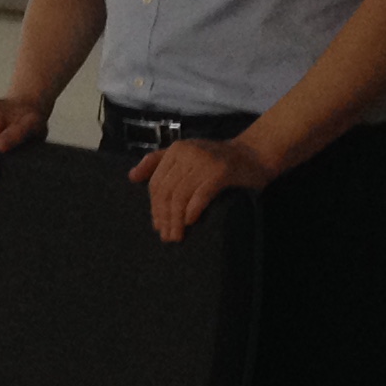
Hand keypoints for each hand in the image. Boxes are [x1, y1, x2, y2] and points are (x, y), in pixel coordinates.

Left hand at [127, 136, 272, 241]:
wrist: (254, 154)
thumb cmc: (218, 159)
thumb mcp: (186, 155)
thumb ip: (158, 162)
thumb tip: (131, 176)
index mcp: (176, 149)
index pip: (157, 182)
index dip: (155, 207)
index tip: (157, 225)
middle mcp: (187, 153)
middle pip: (166, 190)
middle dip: (164, 216)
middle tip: (166, 236)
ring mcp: (204, 162)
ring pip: (180, 195)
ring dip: (176, 220)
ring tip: (176, 236)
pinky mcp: (220, 172)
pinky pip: (199, 195)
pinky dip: (192, 210)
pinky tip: (190, 222)